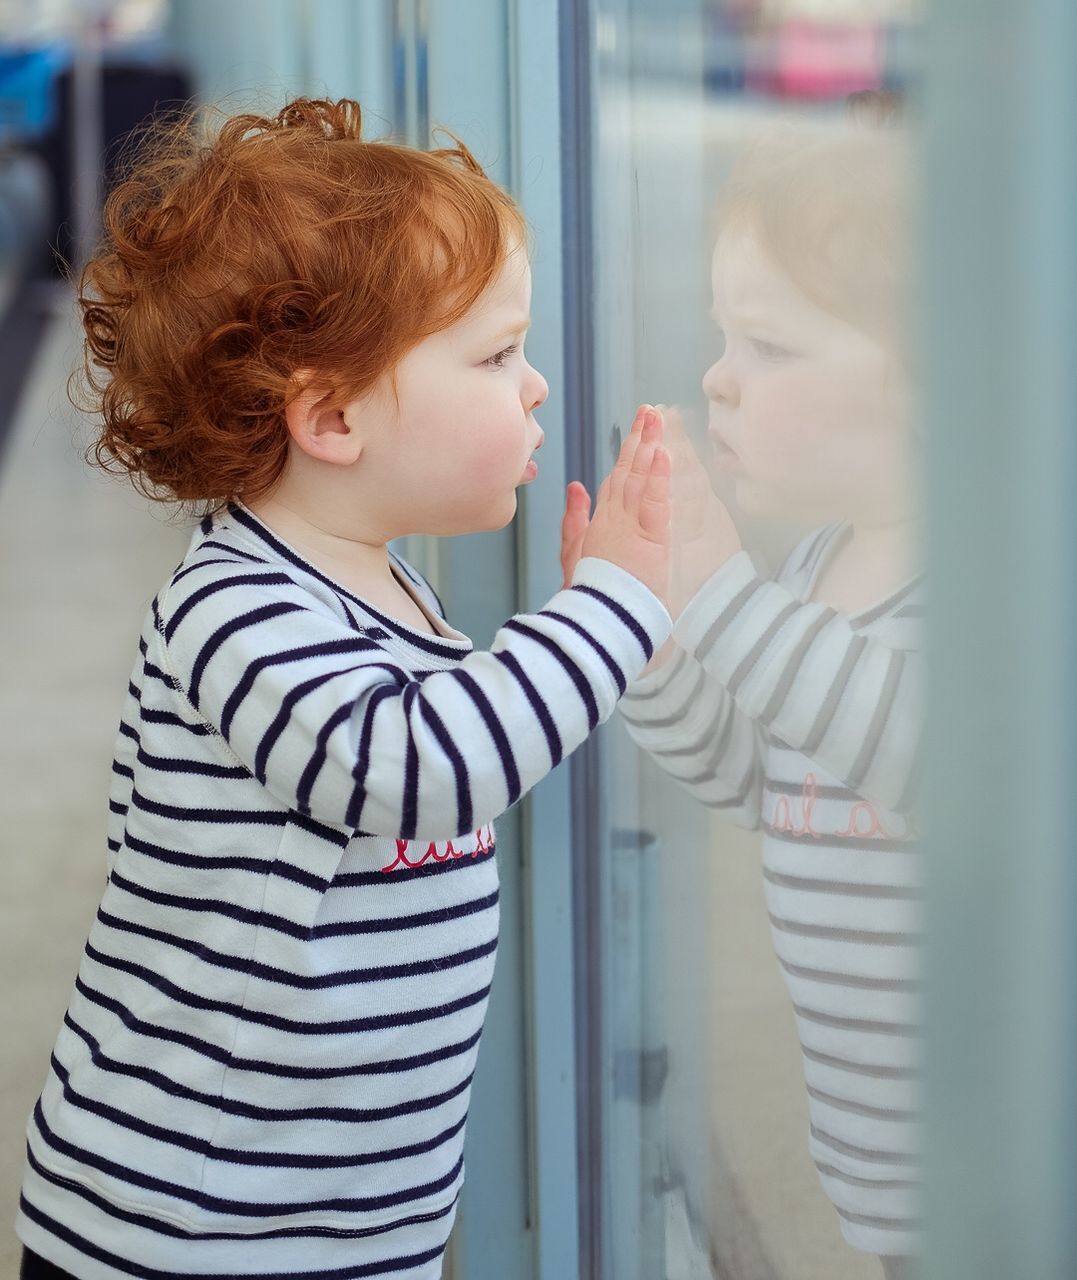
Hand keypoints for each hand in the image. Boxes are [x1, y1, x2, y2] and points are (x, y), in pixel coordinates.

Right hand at [561, 403, 739, 614]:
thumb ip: (575, 519)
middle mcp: (613, 519)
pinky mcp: (648, 539)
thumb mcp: (574, 555)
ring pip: (639, 478)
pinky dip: (658, 476)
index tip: (637, 432)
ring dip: (649, 446)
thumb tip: (576, 486)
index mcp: (600, 523)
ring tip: (657, 419)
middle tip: (649, 411)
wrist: (597, 619)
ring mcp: (629, 526)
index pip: (617, 481)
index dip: (627, 454)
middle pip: (626, 471)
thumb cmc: (589, 594)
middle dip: (638, 439)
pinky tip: (662, 452)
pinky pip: (654, 500)